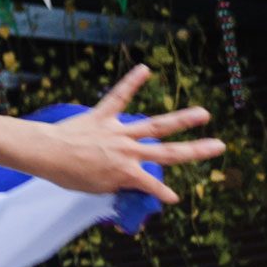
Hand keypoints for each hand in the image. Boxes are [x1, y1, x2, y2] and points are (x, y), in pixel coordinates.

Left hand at [38, 65, 224, 204]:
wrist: (46, 153)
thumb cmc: (68, 174)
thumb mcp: (96, 188)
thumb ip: (116, 183)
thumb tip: (127, 181)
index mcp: (127, 172)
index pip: (152, 185)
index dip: (162, 193)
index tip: (172, 198)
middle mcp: (129, 151)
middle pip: (168, 152)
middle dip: (196, 151)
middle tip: (220, 146)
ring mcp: (118, 132)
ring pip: (155, 125)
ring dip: (181, 120)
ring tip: (203, 113)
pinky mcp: (103, 115)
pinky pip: (119, 97)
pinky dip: (131, 82)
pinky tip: (144, 68)